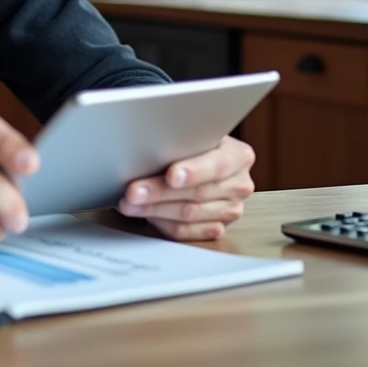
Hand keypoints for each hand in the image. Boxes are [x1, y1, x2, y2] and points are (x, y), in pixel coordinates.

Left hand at [118, 136, 255, 239]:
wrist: (197, 161)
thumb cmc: (190, 144)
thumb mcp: (190, 135)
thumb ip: (180, 140)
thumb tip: (147, 146)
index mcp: (239, 156)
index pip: (217, 165)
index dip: (193, 171)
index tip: (171, 175)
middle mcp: (239, 185)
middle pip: (198, 193)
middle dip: (160, 192)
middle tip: (133, 191)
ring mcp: (230, 210)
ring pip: (189, 215)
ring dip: (154, 210)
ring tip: (129, 203)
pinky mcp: (216, 228)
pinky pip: (185, 232)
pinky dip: (161, 223)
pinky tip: (144, 214)